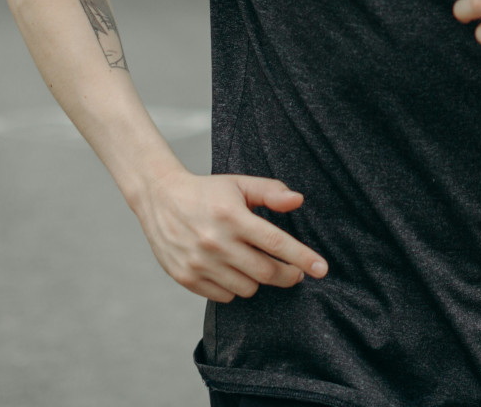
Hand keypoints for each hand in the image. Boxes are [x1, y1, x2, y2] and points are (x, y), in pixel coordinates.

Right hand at [131, 170, 327, 302]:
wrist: (159, 199)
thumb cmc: (207, 192)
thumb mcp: (239, 184)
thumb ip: (270, 191)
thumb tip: (298, 201)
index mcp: (232, 217)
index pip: (276, 243)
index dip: (303, 258)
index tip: (322, 269)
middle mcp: (216, 242)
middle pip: (267, 272)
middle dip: (287, 275)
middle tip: (293, 271)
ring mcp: (199, 263)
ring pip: (248, 287)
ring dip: (258, 279)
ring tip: (252, 262)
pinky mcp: (186, 278)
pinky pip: (225, 296)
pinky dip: (234, 287)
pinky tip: (230, 270)